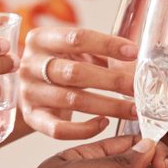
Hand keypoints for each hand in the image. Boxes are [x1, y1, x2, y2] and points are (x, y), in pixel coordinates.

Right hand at [18, 25, 137, 138]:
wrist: (32, 88)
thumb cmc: (61, 65)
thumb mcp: (77, 51)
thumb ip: (103, 52)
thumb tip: (137, 65)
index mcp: (41, 39)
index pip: (77, 37)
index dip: (107, 44)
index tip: (133, 52)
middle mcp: (31, 65)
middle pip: (75, 72)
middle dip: (113, 81)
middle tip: (138, 88)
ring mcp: (29, 93)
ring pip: (72, 101)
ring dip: (108, 106)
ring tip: (133, 109)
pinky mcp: (33, 118)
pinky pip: (59, 129)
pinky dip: (84, 129)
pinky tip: (104, 123)